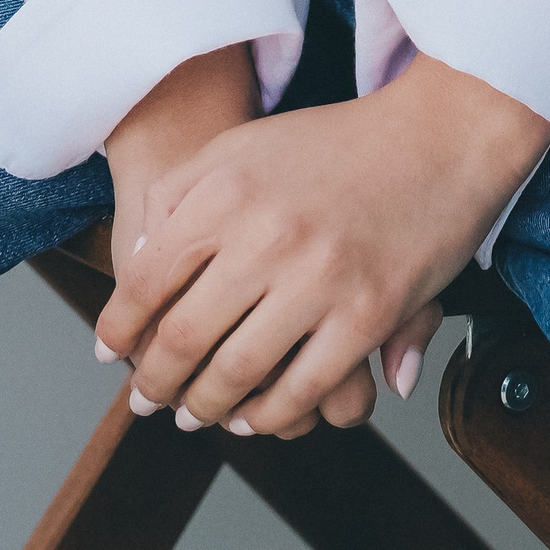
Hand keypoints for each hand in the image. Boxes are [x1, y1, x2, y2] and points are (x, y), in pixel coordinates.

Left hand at [93, 55, 549, 440]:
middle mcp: (266, 235)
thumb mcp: (244, 146)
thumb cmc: (335, 143)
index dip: (119, 326)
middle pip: (182, 335)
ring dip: (205, 405)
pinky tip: (253, 416)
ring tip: (193, 413)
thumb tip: (136, 269)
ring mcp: (318, 279)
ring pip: (236, 372)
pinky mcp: (367, 316)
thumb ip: (183, 198)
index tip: (109, 351)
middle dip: (154, 379)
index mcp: (227, 191)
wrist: (439, 134)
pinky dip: (268, 413)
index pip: (146, 278)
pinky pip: (301, 388)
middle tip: (144, 399)